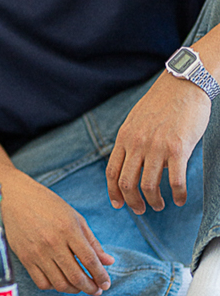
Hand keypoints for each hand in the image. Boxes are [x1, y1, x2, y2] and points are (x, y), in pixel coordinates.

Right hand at [2, 174, 113, 295]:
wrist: (14, 198)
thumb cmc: (47, 204)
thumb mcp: (74, 217)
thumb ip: (91, 241)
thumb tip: (108, 261)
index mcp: (68, 229)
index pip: (90, 260)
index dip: (101, 276)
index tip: (106, 284)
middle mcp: (53, 243)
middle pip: (76, 276)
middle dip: (91, 288)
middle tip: (97, 290)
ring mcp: (37, 252)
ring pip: (60, 284)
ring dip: (74, 290)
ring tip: (80, 286)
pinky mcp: (25, 258)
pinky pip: (42, 283)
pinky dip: (54, 287)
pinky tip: (60, 280)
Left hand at [106, 72, 209, 214]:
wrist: (183, 85)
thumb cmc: (162, 103)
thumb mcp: (136, 120)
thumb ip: (131, 141)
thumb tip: (130, 163)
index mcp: (125, 137)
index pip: (112, 172)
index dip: (113, 193)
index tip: (119, 204)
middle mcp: (137, 143)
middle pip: (127, 184)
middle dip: (132, 203)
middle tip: (141, 210)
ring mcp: (156, 146)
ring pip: (149, 186)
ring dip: (154, 202)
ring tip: (160, 205)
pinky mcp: (178, 148)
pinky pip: (175, 181)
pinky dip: (178, 195)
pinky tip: (180, 199)